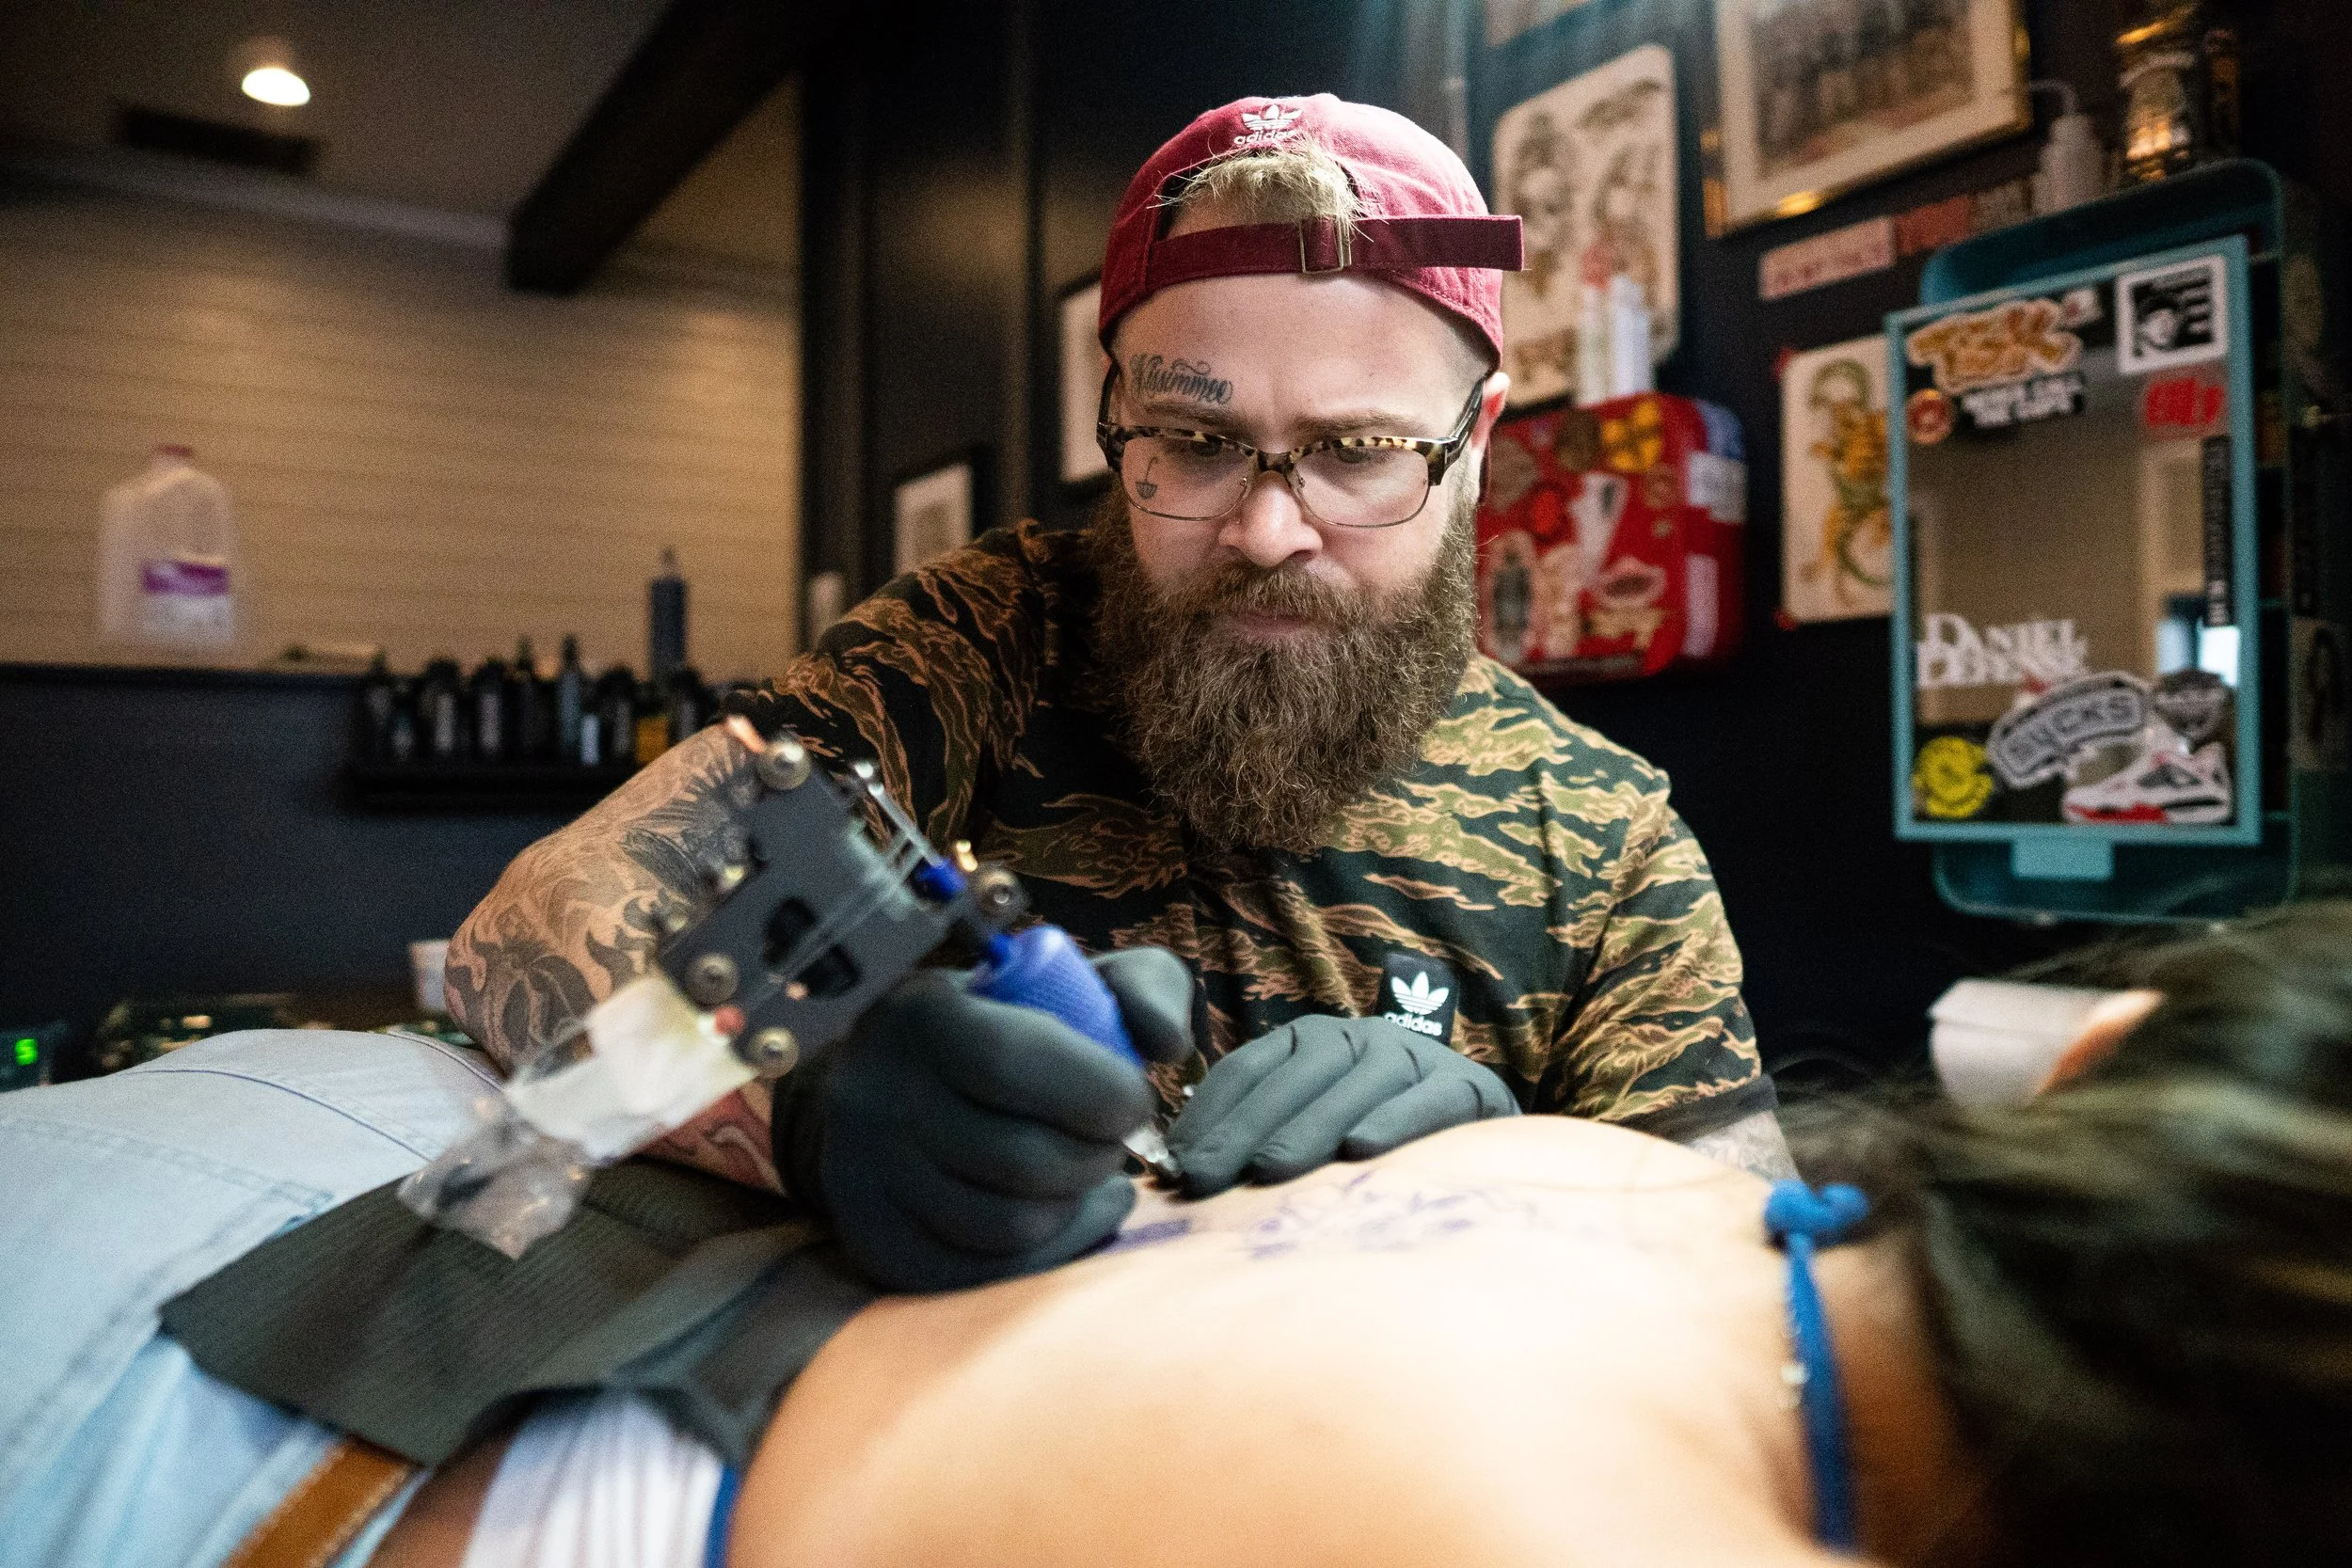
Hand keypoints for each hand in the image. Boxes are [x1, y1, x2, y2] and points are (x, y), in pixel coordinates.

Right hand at [773, 946, 1194, 1291]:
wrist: (900, 1081)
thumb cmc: (1013, 1027)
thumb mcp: (1076, 983)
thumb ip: (1139, 988)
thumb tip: (1165, 1043)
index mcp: (920, 1012)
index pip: (1009, 1060)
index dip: (1096, 1091)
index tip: (1135, 1100)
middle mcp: (874, 1095)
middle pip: (1018, 1159)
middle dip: (1096, 1157)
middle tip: (1113, 1141)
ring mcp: (864, 1177)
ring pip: (1009, 1226)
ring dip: (1074, 1204)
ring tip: (1084, 1171)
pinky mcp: (876, 1243)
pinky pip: (985, 1276)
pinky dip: (1050, 1250)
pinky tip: (1072, 1213)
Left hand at [1166, 1015, 1517, 1196]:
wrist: (1486, 1144)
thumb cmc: (1379, 1147)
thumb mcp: (1314, 1133)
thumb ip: (1256, 1137)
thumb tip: (1177, 1171)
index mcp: (1315, 1042)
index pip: (1252, 1068)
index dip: (1211, 1113)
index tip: (1174, 1164)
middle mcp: (1364, 1038)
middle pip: (1298, 1074)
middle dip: (1246, 1127)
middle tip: (1207, 1178)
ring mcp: (1418, 1059)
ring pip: (1358, 1083)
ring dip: (1311, 1125)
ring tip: (1270, 1170)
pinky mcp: (1472, 1088)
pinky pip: (1430, 1101)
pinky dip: (1396, 1121)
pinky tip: (1361, 1151)